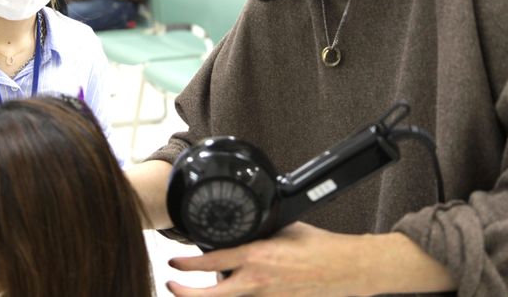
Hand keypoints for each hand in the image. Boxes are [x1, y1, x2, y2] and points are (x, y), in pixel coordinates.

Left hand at [166, 222, 368, 296]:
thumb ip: (258, 233)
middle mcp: (258, 282)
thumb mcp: (282, 229)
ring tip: (200, 289)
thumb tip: (242, 231)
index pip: (211, 262)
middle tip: (173, 285)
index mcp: (256, 256)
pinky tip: (235, 289)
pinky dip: (239, 296)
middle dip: (186, 293)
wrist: (347, 269)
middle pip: (211, 295)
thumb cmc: (320, 247)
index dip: (187, 265)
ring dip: (214, 294)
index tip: (175, 264)